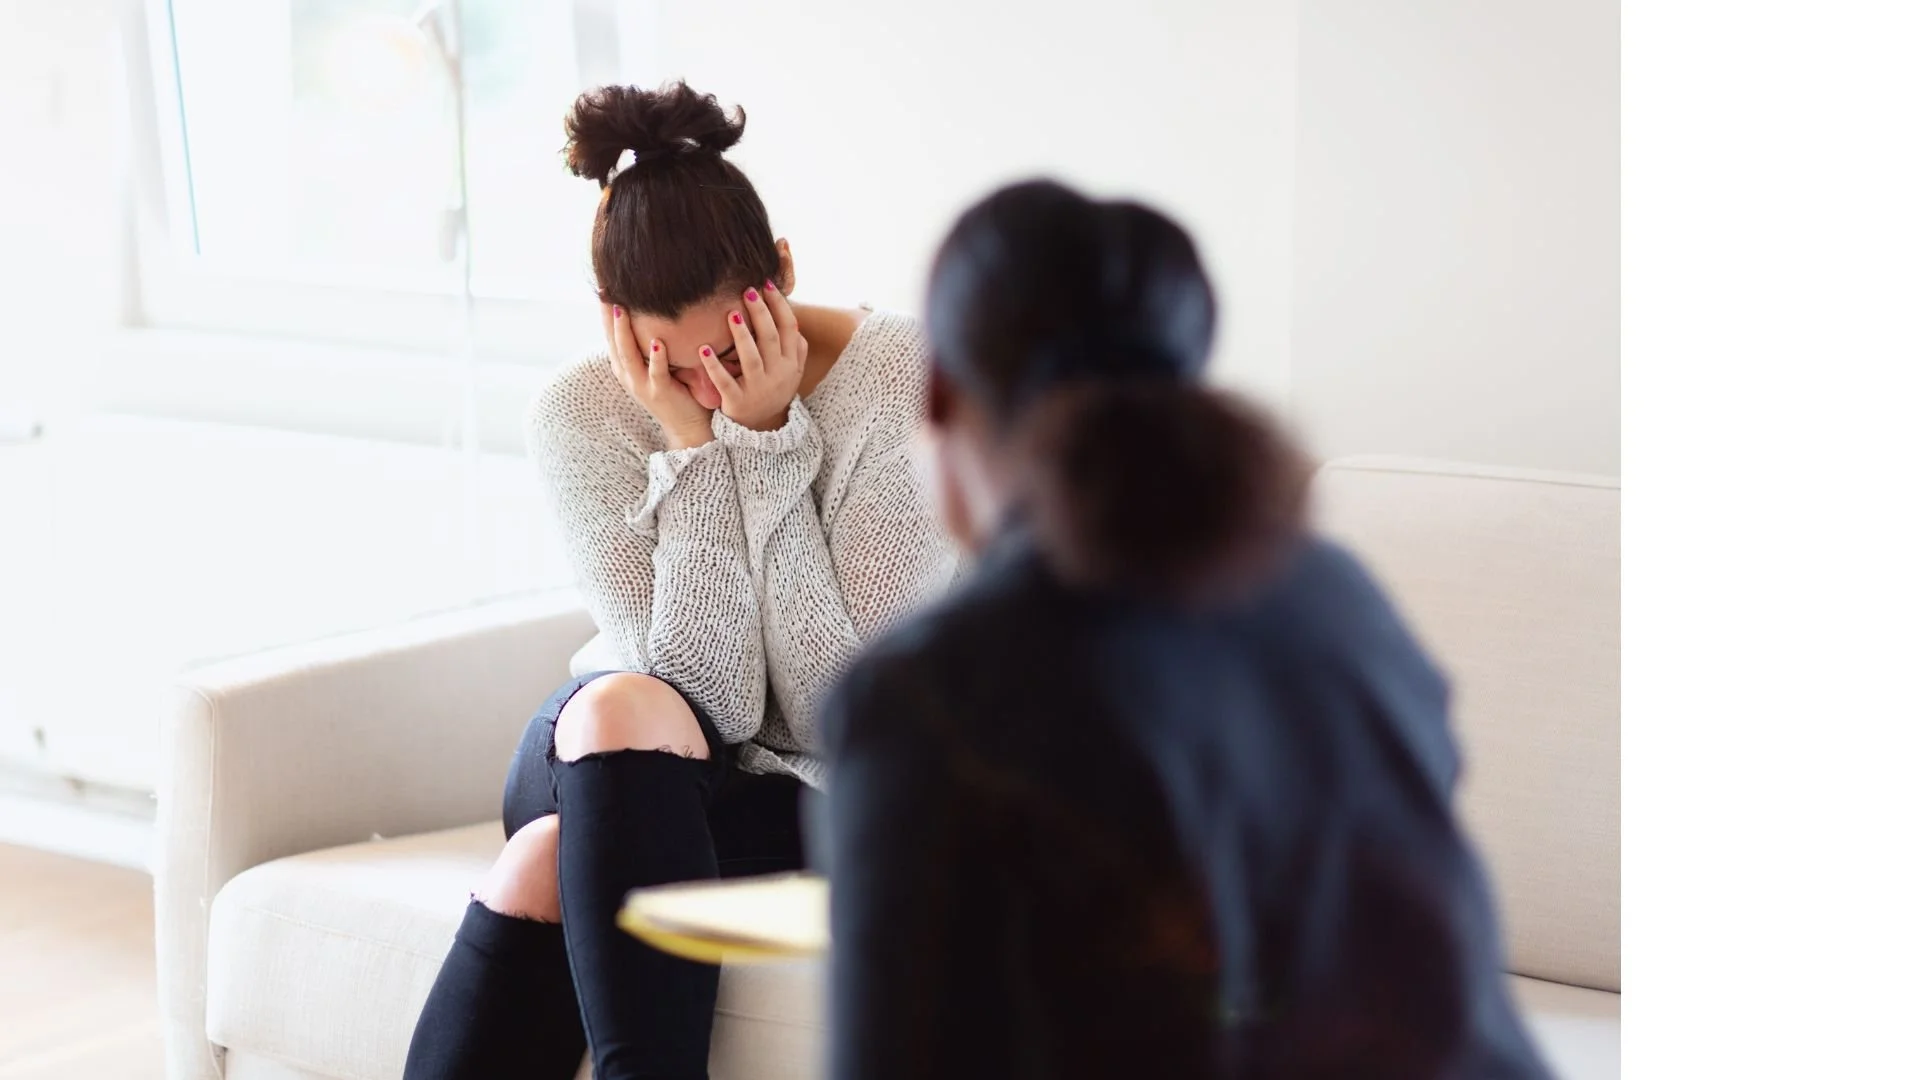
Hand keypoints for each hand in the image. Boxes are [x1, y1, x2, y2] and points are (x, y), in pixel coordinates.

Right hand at [604, 303, 712, 449]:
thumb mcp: (657, 364)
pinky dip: (656, 358)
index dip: (604, 313)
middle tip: (604, 291)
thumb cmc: (677, 390)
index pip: (611, 335)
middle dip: (607, 316)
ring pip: (628, 355)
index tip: (602, 288)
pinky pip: (656, 373)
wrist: (687, 427)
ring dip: (624, 331)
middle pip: (613, 341)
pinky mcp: (660, 393)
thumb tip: (659, 313)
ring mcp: (641, 385)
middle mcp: (628, 374)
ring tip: (621, 309)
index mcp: (625, 366)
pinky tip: (657, 342)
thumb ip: (652, 343)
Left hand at [700, 281, 808, 431]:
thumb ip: (796, 348)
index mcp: (790, 363)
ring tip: (732, 315)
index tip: (766, 284)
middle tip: (748, 291)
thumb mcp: (791, 372)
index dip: (779, 305)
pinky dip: (714, 366)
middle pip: (770, 338)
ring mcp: (758, 388)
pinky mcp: (737, 401)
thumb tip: (794, 320)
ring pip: (751, 358)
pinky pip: (725, 381)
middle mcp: (778, 374)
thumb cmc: (772, 390)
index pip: (788, 328)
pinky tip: (703, 349)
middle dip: (760, 313)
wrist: (760, 429)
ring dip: (742, 336)